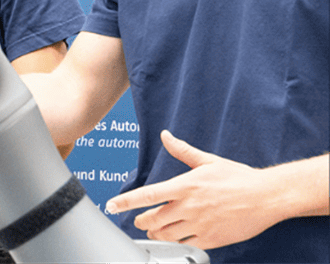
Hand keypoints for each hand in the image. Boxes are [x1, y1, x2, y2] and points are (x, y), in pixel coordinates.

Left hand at [105, 130, 275, 249]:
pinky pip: (186, 244)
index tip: (112, 205)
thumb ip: (182, 151)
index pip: (148, 195)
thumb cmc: (238, 177)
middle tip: (138, 220)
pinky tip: (176, 237)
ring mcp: (200, 224)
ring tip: (153, 230)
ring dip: (156, 233)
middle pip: (153, 219)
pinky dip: (177, 242)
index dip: (126, 201)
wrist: (267, 196)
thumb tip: (166, 136)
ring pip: (166, 235)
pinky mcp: (212, 239)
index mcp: (185, 186)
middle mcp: (189, 206)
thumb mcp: (208, 160)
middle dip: (141, 221)